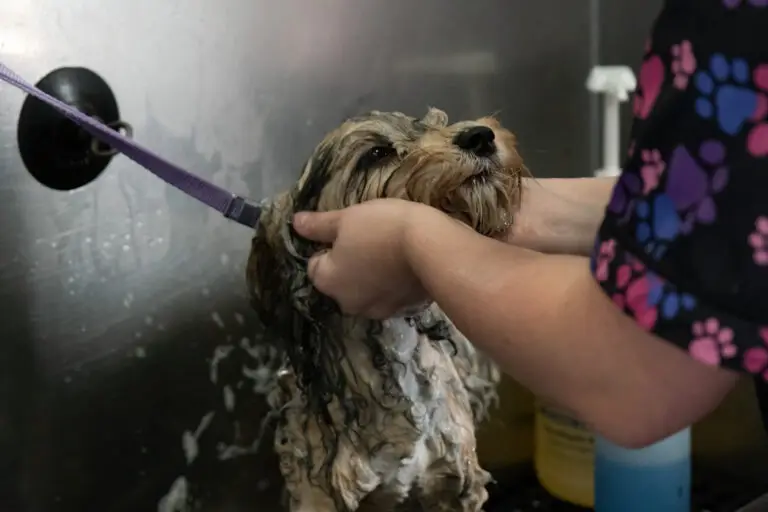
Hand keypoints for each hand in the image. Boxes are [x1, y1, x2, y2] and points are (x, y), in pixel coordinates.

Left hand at [292, 199, 430, 318]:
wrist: (432, 247)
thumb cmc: (381, 227)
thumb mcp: (346, 218)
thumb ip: (318, 225)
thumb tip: (295, 224)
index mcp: (328, 282)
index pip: (316, 266)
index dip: (329, 247)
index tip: (348, 233)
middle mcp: (347, 304)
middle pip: (341, 282)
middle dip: (350, 266)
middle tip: (370, 240)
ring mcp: (378, 311)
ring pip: (366, 291)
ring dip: (372, 277)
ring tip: (391, 253)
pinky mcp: (404, 311)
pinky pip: (391, 296)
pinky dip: (393, 285)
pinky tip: (406, 266)